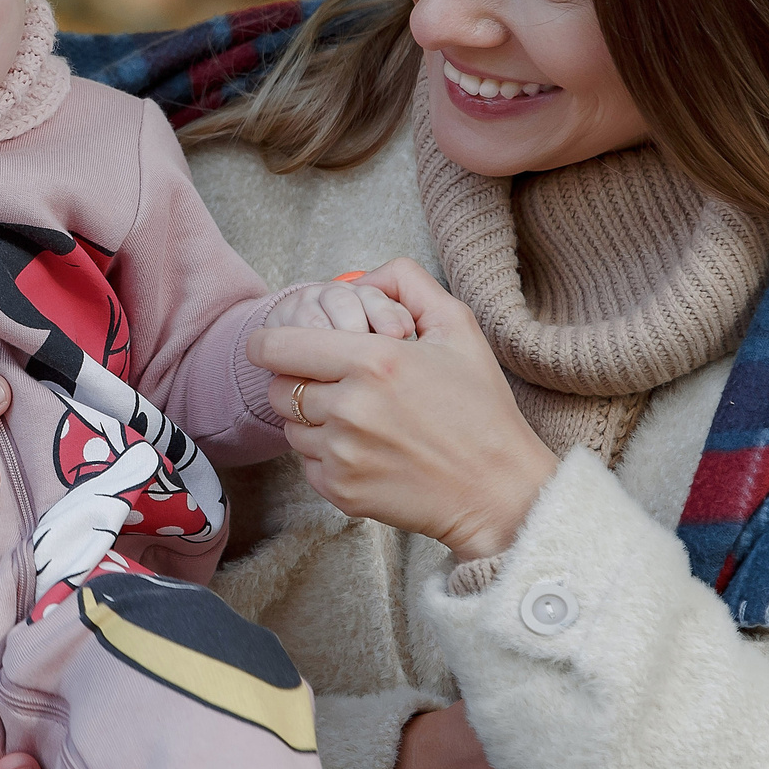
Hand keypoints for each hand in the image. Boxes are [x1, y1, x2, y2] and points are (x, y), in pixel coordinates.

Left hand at [245, 258, 556, 558]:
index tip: (280, 346)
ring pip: (290, 428)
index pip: (277, 346)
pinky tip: (367, 451)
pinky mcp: (342, 491)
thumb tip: (362, 277)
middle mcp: (350, 408)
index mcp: (373, 361)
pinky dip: (326, 456)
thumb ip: (407, 284)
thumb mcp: (458, 327)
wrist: (498, 491)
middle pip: (280, 388)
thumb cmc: (480, 408)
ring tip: (359, 420)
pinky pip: (307, 464)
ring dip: (313, 421)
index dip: (270, 343)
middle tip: (338, 384)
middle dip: (300, 381)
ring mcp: (343, 454)